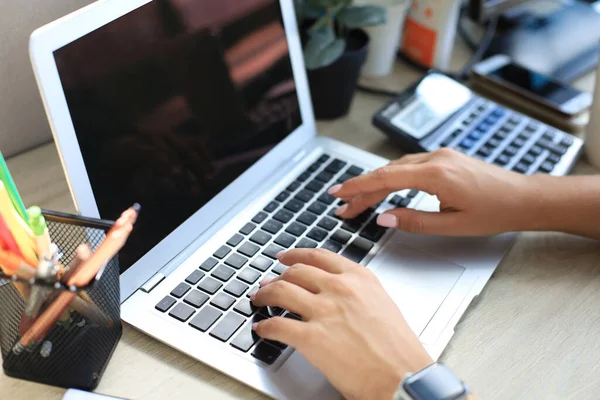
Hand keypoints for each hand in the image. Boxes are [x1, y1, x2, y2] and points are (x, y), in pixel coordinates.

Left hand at [251, 249, 432, 399]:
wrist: (404, 378)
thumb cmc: (398, 350)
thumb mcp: (381, 305)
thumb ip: (357, 292)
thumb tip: (334, 293)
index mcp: (359, 278)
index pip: (319, 256)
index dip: (296, 254)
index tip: (285, 257)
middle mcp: (339, 288)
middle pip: (296, 272)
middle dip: (277, 277)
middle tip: (268, 283)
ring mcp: (324, 311)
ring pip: (280, 291)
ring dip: (264, 295)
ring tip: (258, 300)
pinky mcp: (311, 337)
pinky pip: (277, 325)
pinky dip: (265, 326)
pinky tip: (262, 329)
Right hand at [328, 148, 538, 235]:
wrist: (524, 197)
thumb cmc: (495, 211)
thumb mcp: (452, 225)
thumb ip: (413, 221)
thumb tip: (383, 218)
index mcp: (435, 175)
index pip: (384, 179)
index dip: (357, 187)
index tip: (338, 194)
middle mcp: (435, 159)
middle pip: (386, 172)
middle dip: (361, 189)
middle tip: (342, 205)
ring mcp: (440, 156)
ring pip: (396, 167)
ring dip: (375, 183)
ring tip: (358, 200)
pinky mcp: (445, 158)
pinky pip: (409, 165)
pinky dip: (392, 177)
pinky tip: (385, 188)